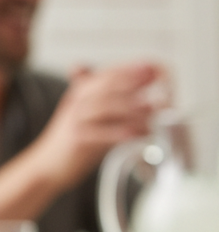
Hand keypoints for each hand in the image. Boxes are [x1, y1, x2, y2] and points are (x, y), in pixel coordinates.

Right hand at [28, 62, 166, 191]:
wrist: (51, 164)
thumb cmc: (80, 143)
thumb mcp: (100, 120)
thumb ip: (119, 110)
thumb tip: (150, 105)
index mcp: (83, 92)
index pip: (108, 75)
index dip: (130, 70)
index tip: (153, 66)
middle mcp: (79, 101)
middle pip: (106, 86)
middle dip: (132, 80)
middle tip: (154, 78)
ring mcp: (77, 119)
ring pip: (104, 107)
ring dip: (130, 106)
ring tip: (152, 106)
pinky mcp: (77, 139)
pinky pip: (101, 134)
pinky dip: (121, 133)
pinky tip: (138, 134)